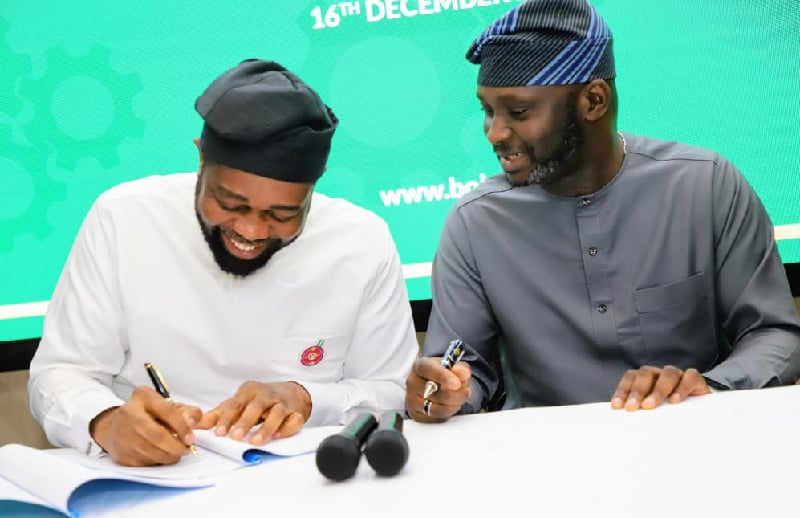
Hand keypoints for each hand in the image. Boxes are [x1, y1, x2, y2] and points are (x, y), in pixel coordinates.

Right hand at [90, 386, 200, 466]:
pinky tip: (161, 455)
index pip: (167, 411)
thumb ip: (185, 411)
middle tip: (186, 449)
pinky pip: (146, 462)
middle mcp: (129, 414)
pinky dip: (158, 461)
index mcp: (143, 397)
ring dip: (170, 456)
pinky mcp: (121, 454)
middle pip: (158, 436)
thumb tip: (195, 422)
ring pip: (153, 452)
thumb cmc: (146, 413)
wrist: (114, 426)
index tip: (191, 438)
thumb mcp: (166, 404)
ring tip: (176, 452)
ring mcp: (123, 435)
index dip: (182, 427)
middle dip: (177, 446)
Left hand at [196, 381, 310, 444]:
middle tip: (236, 437)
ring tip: (255, 442)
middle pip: (256, 406)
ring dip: (266, 428)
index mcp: (249, 391)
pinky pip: (294, 420)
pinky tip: (278, 437)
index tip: (219, 433)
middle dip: (245, 421)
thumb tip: (195, 424)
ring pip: (276, 413)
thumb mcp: (238, 403)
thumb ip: (218, 415)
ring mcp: (283, 403)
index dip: (226, 418)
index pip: (236, 404)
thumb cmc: (259, 400)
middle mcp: (267, 394)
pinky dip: (286, 429)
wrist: (290, 393)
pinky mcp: (296, 413)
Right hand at [405, 357, 470, 422]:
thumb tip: (464, 373)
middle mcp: (412, 382)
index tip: (457, 384)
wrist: (434, 387)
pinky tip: (449, 405)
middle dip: (456, 393)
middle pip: (435, 392)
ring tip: (458, 398)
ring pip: (438, 408)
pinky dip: (448, 413)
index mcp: (420, 366)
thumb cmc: (443, 375)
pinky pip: (437, 418)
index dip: (443, 377)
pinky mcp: (416, 415)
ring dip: (454, 404)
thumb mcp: (455, 368)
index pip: (428, 370)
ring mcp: (412, 400)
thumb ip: (461, 369)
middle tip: (465, 390)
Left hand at [610, 365, 711, 410]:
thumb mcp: (653, 412)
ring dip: (657, 390)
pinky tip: (675, 400)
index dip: (622, 390)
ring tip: (651, 406)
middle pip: (646, 374)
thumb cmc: (670, 412)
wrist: (701, 411)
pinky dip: (682, 387)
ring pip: (667, 374)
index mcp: (646, 378)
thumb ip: (641, 414)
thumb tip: (623, 429)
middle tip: (632, 407)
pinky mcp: (696, 380)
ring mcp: (678, 375)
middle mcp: (660, 374)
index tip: (617, 406)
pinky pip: (689, 377)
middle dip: (637, 391)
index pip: (630, 377)